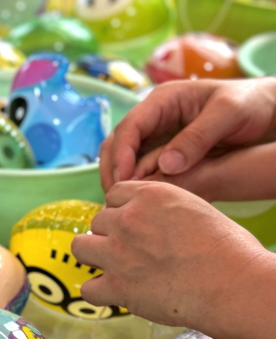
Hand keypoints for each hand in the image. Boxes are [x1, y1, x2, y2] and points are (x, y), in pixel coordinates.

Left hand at [70, 181, 269, 330]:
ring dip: (94, 257)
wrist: (231, 284)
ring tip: (114, 267)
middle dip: (110, 234)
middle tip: (130, 250)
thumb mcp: (196, 208)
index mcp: (150, 195)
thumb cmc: (227, 249)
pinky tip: (113, 293)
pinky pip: (88, 288)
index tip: (133, 224)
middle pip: (97, 222)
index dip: (122, 210)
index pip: (114, 195)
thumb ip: (163, 208)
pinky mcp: (117, 286)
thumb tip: (152, 217)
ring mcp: (118, 253)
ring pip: (81, 247)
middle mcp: (128, 220)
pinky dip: (98, 292)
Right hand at [99, 78, 275, 191]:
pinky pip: (140, 170)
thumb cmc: (252, 104)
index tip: (125, 179)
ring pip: (123, 158)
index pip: (129, 126)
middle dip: (112, 169)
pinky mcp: (162, 153)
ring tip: (124, 202)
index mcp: (163, 100)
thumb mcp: (229, 113)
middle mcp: (153, 118)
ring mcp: (156, 136)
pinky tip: (139, 200)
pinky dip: (135, 185)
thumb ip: (198, 137)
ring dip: (119, 179)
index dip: (122, 154)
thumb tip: (166, 165)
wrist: (267, 111)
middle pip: (117, 143)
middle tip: (117, 197)